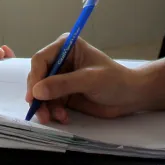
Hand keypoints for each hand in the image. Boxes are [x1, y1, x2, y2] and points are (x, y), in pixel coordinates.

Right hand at [26, 36, 140, 123]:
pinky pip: (50, 102)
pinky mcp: (64, 93)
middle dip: (38, 96)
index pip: (41, 59)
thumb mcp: (89, 80)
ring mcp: (61, 77)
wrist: (130, 97)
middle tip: (41, 113)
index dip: (35, 77)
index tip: (34, 96)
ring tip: (57, 117)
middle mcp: (60, 60)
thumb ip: (63, 84)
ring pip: (42, 92)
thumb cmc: (115, 81)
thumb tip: (37, 91)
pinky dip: (54, 111)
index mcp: (65, 47)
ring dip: (46, 107)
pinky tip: (64, 117)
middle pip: (38, 77)